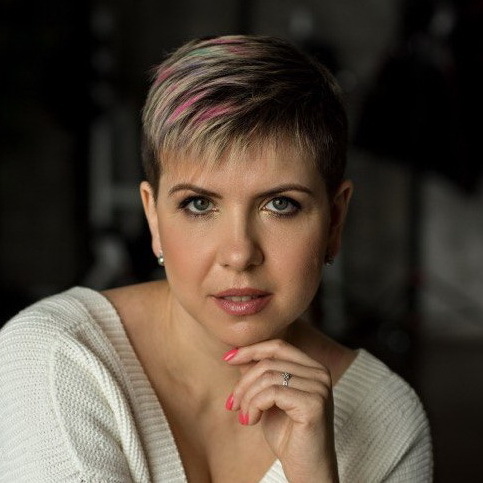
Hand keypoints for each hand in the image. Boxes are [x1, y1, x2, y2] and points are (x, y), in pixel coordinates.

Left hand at [223, 339, 338, 482]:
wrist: (306, 469)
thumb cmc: (288, 435)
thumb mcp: (268, 399)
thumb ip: (259, 375)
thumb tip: (238, 354)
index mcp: (312, 367)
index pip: (277, 346)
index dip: (251, 350)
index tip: (228, 358)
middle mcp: (320, 373)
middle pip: (269, 361)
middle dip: (244, 382)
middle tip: (232, 403)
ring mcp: (319, 387)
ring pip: (268, 377)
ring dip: (247, 397)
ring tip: (244, 416)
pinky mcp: (313, 404)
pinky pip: (272, 393)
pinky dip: (254, 405)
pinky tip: (252, 420)